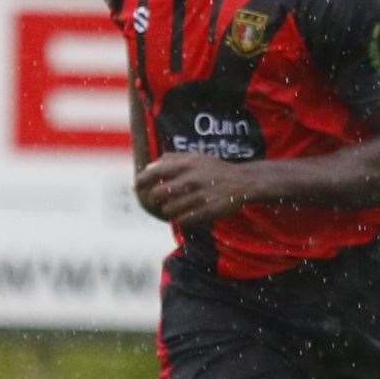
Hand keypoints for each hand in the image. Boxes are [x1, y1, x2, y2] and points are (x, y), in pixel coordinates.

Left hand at [135, 153, 257, 224]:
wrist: (244, 182)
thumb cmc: (215, 170)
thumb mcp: (196, 157)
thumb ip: (172, 159)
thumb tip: (148, 166)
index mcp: (188, 164)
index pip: (156, 171)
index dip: (142, 180)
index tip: (136, 186)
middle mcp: (193, 178)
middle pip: (158, 193)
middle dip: (154, 199)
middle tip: (157, 201)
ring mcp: (201, 195)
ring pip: (169, 209)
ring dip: (167, 211)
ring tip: (173, 208)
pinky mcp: (208, 211)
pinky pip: (183, 220)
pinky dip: (180, 219)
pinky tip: (184, 216)